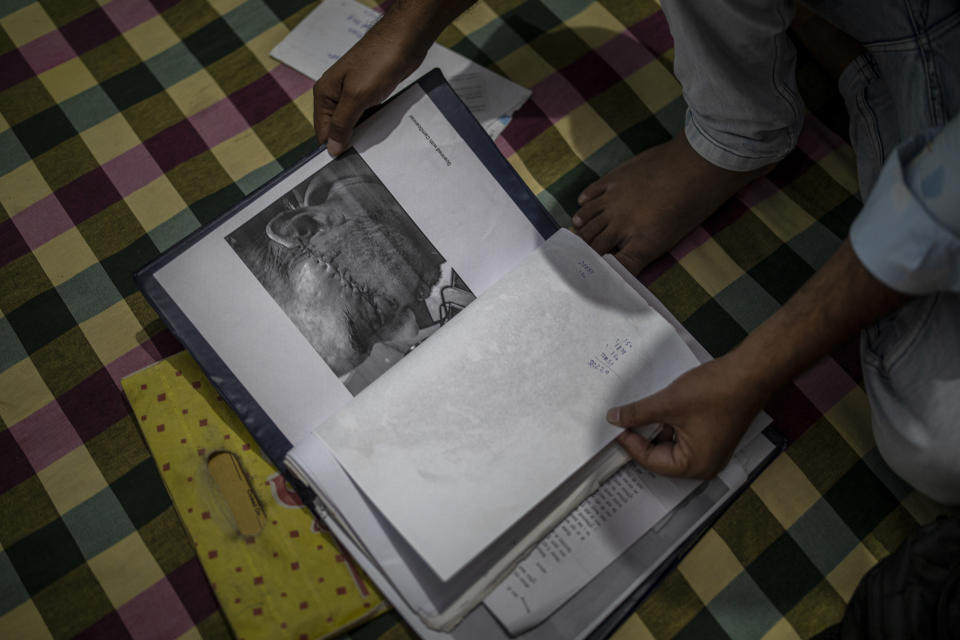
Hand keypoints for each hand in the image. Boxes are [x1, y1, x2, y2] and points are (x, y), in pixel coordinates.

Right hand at [313, 20, 428, 154]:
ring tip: (374, 150)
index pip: (323, 132)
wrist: (404, 40)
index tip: (347, 166)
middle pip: (337, 130)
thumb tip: (331, 150)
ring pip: (354, 124)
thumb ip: (342, 124)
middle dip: (349, 144)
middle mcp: (335, 95)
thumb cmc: (378, 62)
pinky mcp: (370, 93)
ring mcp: (353, 94)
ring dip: (363, 135)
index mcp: (325, 95)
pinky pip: (368, 116)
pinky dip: (373, 125)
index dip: (333, 149)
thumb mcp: (356, 97)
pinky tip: (381, 134)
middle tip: (364, 161)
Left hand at [606, 355, 768, 478]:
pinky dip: (670, 422)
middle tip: (622, 420)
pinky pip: (684, 434)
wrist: (750, 373)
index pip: (651, 461)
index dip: (630, 442)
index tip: (615, 425)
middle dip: (642, 436)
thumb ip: (638, 413)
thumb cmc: (713, 392)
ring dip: (656, 427)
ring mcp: (711, 450)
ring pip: (671, 443)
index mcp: (695, 466)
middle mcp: (704, 465)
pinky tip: (659, 406)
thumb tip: (613, 419)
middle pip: (661, 456)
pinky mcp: (713, 435)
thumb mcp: (668, 403)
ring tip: (639, 410)